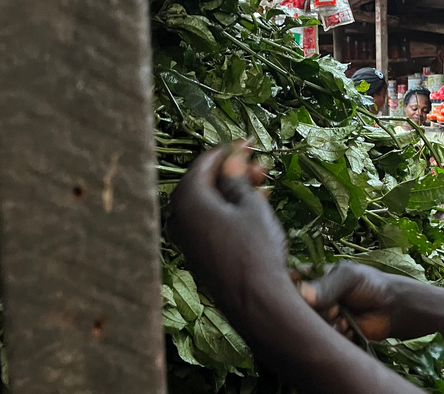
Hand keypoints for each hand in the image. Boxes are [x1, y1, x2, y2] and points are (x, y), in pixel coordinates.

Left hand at [167, 141, 288, 316]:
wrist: (257, 302)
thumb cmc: (255, 249)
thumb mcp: (251, 206)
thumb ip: (237, 180)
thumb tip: (230, 163)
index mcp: (188, 201)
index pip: (203, 163)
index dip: (228, 150)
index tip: (249, 142)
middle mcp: (180, 220)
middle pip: (204, 184)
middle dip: (232, 172)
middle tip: (260, 165)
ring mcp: (187, 241)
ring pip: (209, 206)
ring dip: (233, 193)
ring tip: (263, 185)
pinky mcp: (199, 257)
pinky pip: (210, 225)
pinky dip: (229, 213)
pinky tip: (254, 210)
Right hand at [298, 262, 399, 340]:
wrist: (392, 309)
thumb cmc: (371, 285)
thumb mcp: (349, 277)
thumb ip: (327, 285)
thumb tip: (302, 295)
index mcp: (311, 277)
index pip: (290, 282)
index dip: (296, 290)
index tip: (309, 296)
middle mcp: (311, 297)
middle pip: (297, 307)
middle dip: (317, 310)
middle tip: (335, 308)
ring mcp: (318, 316)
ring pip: (308, 324)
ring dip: (327, 323)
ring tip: (343, 317)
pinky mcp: (327, 334)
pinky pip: (320, 338)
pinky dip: (334, 334)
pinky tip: (347, 328)